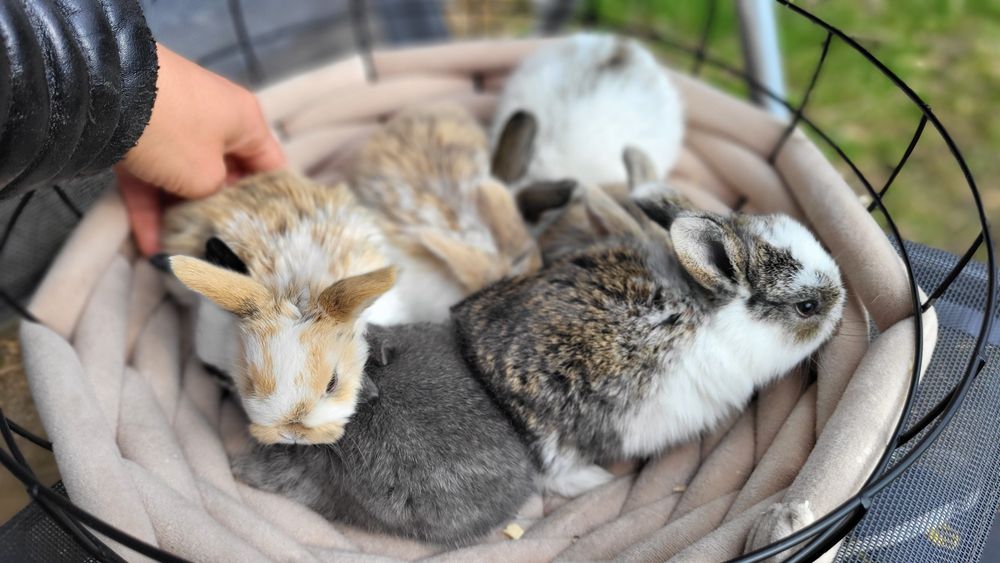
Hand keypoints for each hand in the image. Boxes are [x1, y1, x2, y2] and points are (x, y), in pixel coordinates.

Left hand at [116, 44, 285, 254]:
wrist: (105, 91)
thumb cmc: (174, 131)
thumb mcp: (207, 176)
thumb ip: (217, 198)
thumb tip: (210, 209)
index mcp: (245, 122)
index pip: (271, 167)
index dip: (273, 203)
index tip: (267, 235)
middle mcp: (214, 120)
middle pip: (225, 177)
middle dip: (218, 214)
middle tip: (218, 250)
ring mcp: (174, 126)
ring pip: (184, 181)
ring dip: (180, 217)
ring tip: (179, 254)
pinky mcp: (138, 136)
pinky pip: (152, 177)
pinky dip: (150, 208)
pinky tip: (149, 245)